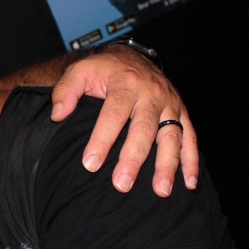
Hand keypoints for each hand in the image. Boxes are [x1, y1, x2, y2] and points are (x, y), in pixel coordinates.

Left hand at [51, 45, 198, 196]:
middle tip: (121, 185)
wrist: (132, 57)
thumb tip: (58, 115)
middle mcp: (151, 94)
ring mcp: (170, 104)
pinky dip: (191, 160)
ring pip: (171, 137)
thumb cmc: (102, 69)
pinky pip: (190, 137)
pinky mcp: (181, 112)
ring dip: (167, 165)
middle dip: (132, 159)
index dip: (102, 140)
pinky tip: (188, 183)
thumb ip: (65, 91)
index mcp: (125, 83)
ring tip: (160, 191)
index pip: (113, 115)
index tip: (90, 164)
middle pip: (143, 130)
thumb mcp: (79, 70)